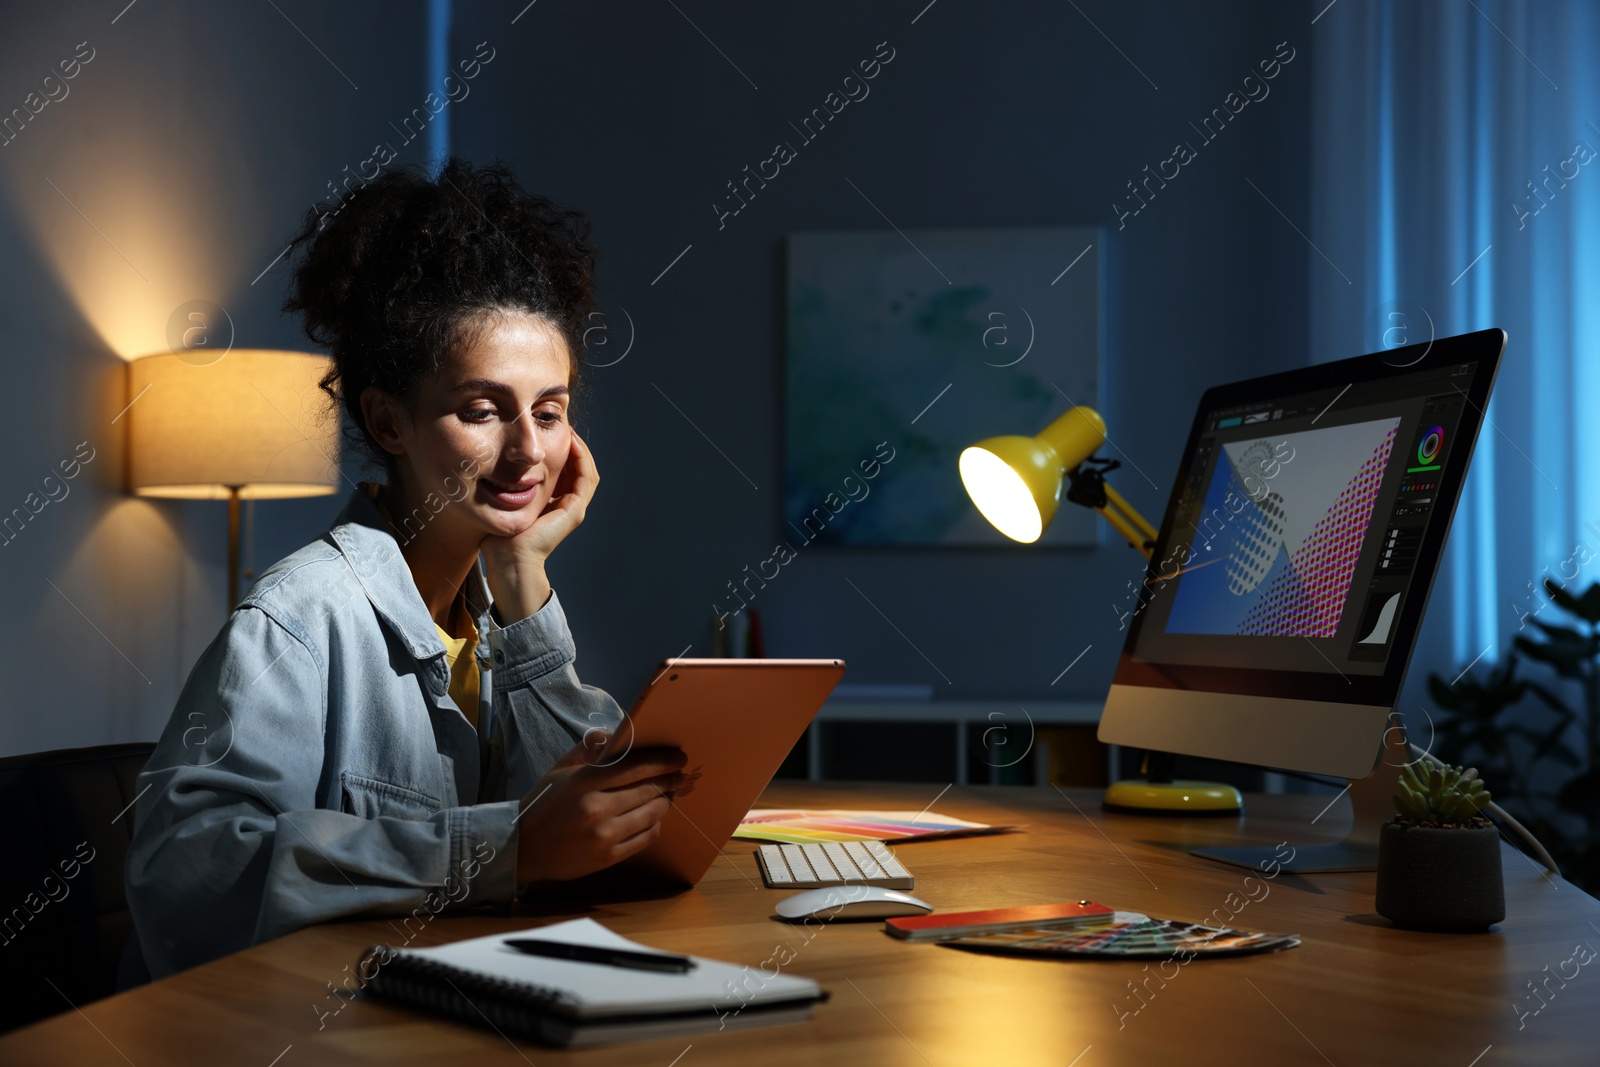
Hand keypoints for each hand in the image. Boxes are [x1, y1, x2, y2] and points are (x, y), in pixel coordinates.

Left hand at [481, 430, 597, 574]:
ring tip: (570, 433)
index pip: (568, 472)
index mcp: (555, 505)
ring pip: (588, 472)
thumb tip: (495, 465)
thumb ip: (509, 486)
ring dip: (581, 450)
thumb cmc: (501, 535)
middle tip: (565, 428)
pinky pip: (586, 478)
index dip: (564, 451)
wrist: (508, 557)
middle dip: (575, 447)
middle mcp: (568, 507)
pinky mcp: (574, 511)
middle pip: (581, 470)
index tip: (552, 433)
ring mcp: (574, 509)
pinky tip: (572, 444)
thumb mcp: (507, 502)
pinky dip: (582, 460)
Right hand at [514, 732, 687, 883]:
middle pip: (648, 790)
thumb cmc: (542, 805)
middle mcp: (597, 808)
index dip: (662, 761)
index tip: (678, 758)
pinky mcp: (608, 857)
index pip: (635, 767)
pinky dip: (654, 825)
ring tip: (669, 794)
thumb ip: (588, 750)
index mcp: (585, 782)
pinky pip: (645, 838)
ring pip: (651, 814)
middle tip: (679, 775)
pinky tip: (654, 818)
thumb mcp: (559, 770)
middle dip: (670, 780)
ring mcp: (604, 835)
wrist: (521, 848)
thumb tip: (613, 736)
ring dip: (665, 802)